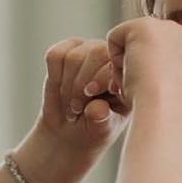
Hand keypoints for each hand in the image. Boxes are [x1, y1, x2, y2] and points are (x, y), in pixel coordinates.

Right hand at [33, 36, 127, 157]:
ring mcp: (88, 50)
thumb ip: (101, 119)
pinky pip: (55, 55)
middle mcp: (111, 57)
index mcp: (127, 74)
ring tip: (71, 104)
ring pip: (72, 56)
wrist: (71, 132)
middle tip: (77, 108)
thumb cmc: (94, 129)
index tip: (90, 98)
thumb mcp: (101, 130)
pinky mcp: (66, 51)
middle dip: (80, 84)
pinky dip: (54, 76)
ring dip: (66, 85)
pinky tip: (61, 90)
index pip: (114, 62)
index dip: (99, 78)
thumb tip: (97, 107)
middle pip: (94, 53)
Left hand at [104, 17, 181, 117]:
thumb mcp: (174, 92)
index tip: (154, 92)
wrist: (167, 111)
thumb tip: (149, 71)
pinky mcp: (143, 25)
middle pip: (145, 45)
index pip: (160, 52)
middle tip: (145, 90)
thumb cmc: (168, 114)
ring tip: (141, 84)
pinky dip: (115, 59)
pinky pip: (114, 37)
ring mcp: (166, 26)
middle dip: (138, 66)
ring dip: (128, 65)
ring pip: (130, 42)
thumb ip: (168, 74)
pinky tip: (132, 74)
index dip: (149, 72)